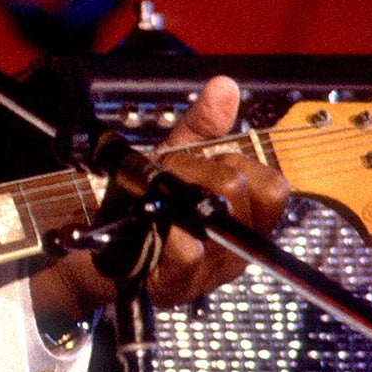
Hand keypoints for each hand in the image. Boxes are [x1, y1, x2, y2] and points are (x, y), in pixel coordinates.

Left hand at [29, 75, 291, 334]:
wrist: (96, 249)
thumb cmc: (145, 207)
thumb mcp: (175, 160)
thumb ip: (203, 125)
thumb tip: (224, 86)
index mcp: (247, 222)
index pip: (275, 187)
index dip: (238, 162)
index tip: (204, 163)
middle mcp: (237, 249)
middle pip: (239, 190)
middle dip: (197, 169)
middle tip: (168, 176)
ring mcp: (211, 270)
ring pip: (213, 214)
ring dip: (175, 191)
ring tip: (155, 196)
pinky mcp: (178, 284)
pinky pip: (187, 250)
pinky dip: (167, 227)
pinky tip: (151, 220)